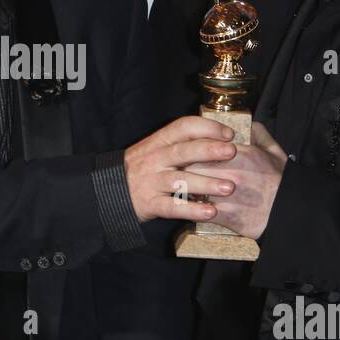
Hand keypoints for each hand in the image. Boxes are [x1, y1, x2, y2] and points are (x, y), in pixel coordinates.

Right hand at [123, 116, 237, 221]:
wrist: (108, 190)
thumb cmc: (141, 168)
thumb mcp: (156, 149)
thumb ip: (181, 143)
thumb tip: (219, 139)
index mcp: (159, 142)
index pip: (183, 127)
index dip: (207, 128)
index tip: (229, 134)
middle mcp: (155, 159)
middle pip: (183, 151)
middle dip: (209, 150)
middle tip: (232, 152)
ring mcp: (152, 181)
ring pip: (180, 180)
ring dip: (206, 183)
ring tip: (229, 188)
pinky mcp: (150, 204)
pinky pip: (173, 207)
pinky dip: (192, 210)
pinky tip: (210, 212)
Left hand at [183, 121, 287, 238]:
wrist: (290, 213)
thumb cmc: (282, 182)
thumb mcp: (274, 152)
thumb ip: (258, 134)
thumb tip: (246, 123)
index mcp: (242, 154)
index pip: (204, 145)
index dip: (193, 149)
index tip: (190, 152)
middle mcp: (232, 173)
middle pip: (193, 165)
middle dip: (185, 167)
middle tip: (181, 170)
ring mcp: (228, 195)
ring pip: (193, 187)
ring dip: (187, 188)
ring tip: (187, 188)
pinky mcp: (227, 216)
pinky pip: (200, 210)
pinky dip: (194, 209)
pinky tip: (195, 207)